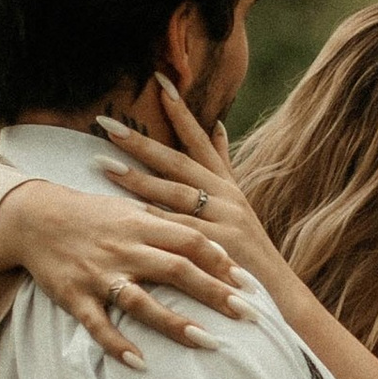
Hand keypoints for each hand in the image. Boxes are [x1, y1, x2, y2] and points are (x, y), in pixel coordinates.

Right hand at [0, 174, 251, 369]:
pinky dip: (117, 343)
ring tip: (208, 343)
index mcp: (141, 224)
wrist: (32, 216)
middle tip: (249, 316)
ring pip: (142, 300)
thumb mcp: (130, 207)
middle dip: (215, 294)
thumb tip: (211, 242)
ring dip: (176, 323)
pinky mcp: (75, 296)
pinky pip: (98, 324)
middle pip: (177, 270)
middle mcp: (124, 248)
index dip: (222, 261)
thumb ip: (168, 223)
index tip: (249, 284)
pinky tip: (140, 362)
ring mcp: (100, 274)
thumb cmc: (90, 214)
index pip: (191, 241)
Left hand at [95, 80, 292, 295]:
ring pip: (175, 193)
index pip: (201, 140)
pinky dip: (152, 219)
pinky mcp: (219, 247)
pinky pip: (178, 230)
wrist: (277, 296)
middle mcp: (226, 197)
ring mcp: (224, 221)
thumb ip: (223, 166)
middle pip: (179, 162)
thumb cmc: (248, 252)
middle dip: (140, 142)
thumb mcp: (239, 205)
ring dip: (136, 177)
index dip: (181, 112)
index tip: (160, 82)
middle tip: (106, 124)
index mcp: (227, 185)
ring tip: (101, 163)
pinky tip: (125, 210)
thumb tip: (217, 125)